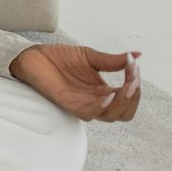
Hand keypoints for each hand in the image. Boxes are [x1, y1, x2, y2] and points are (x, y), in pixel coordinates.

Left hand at [11, 44, 141, 121]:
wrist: (34, 56)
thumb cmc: (60, 58)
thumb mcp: (91, 57)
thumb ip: (113, 61)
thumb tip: (137, 55)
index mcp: (103, 92)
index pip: (129, 97)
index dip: (136, 84)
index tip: (134, 65)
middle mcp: (96, 102)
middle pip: (125, 112)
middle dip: (134, 96)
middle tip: (133, 78)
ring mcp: (84, 105)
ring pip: (112, 115)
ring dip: (123, 101)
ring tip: (127, 85)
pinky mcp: (70, 106)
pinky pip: (90, 113)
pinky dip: (102, 106)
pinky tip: (108, 94)